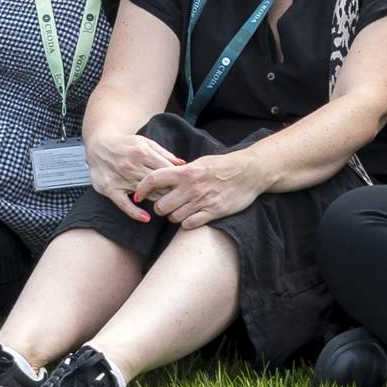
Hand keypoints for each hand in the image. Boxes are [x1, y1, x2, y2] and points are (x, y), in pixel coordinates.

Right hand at [86, 129, 185, 218]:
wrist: (100, 146)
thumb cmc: (126, 145)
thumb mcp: (146, 143)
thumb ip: (164, 153)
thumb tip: (182, 163)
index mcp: (143, 153)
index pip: (165, 169)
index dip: (176, 178)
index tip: (182, 185)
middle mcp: (132, 166)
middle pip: (157, 183)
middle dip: (169, 190)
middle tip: (178, 197)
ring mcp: (121, 178)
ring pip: (144, 194)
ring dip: (157, 200)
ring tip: (167, 205)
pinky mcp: (110, 189)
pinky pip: (124, 204)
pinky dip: (135, 212)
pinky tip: (146, 218)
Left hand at [138, 146, 270, 229]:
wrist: (250, 171)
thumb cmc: (223, 165)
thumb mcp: (200, 162)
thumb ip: (181, 171)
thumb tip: (163, 177)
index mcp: (186, 171)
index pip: (154, 179)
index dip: (141, 188)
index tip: (137, 195)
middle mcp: (191, 187)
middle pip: (161, 206)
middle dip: (160, 208)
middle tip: (165, 206)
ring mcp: (202, 200)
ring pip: (174, 217)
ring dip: (174, 217)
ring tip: (180, 211)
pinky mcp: (214, 211)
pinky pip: (190, 224)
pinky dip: (187, 223)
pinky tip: (192, 218)